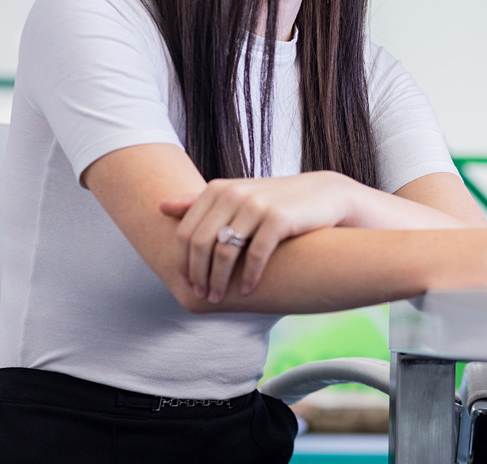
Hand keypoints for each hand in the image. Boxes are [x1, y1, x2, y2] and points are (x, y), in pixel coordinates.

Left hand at [159, 171, 356, 302]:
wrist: (325, 195)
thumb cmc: (276, 201)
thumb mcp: (237, 197)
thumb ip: (200, 202)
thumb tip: (161, 207)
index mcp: (218, 188)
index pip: (185, 231)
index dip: (182, 261)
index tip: (187, 283)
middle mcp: (234, 193)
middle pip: (200, 243)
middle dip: (198, 274)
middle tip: (202, 295)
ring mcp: (257, 205)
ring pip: (224, 251)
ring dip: (219, 280)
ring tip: (219, 298)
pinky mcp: (279, 218)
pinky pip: (255, 255)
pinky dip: (249, 277)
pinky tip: (248, 290)